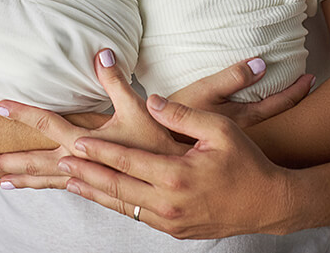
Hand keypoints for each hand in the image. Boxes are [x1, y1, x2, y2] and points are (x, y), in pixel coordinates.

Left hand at [0, 49, 184, 189]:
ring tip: (0, 182)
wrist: (187, 187)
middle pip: (36, 164)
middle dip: (7, 164)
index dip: (21, 112)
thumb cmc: (165, 146)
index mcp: (87, 143)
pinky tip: (41, 187)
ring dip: (23, 181)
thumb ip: (117, 81)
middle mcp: (83, 165)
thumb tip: (101, 52)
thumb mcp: (141, 109)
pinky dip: (49, 187)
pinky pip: (68, 189)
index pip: (46, 124)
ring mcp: (91, 181)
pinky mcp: (102, 192)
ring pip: (49, 182)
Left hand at [60, 95, 297, 237]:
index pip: (127, 161)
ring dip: (95, 193)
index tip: (74, 144)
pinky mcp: (176, 232)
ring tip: (70, 182)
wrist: (270, 204)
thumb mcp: (218, 130)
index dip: (98, 152)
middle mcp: (170, 203)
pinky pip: (138, 217)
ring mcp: (172, 222)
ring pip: (123, 206)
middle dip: (85, 174)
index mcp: (177, 175)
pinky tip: (104, 195)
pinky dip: (117, 205)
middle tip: (59, 164)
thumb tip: (151, 99)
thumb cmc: (247, 162)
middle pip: (117, 187)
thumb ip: (180, 114)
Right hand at [170, 61, 314, 128]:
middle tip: (308, 85)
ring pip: (268, 123)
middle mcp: (245, 131)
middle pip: (278, 116)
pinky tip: (256, 112)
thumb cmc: (178, 116)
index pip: (279, 103)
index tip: (311, 77)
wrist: (156, 145)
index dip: (297, 90)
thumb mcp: (205, 91)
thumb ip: (232, 77)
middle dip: (294, 101)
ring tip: (287, 96)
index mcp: (244, 118)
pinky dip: (263, 117)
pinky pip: (253, 128)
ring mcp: (235, 138)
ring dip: (280, 109)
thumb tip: (262, 64)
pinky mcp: (223, 141)